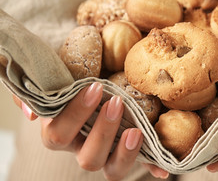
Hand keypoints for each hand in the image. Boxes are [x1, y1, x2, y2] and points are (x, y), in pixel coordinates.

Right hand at [13, 82, 145, 180]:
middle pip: (88, 158)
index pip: (58, 134)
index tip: (94, 88)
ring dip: (125, 154)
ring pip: (112, 169)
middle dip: (103, 132)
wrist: (97, 75)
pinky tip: (163, 169)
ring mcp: (107, 152)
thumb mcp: (55, 73)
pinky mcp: (128, 151)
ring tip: (137, 131)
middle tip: (117, 102)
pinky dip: (152, 167)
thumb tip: (30, 114)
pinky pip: (140, 165)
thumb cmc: (75, 74)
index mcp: (61, 131)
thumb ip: (36, 90)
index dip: (74, 115)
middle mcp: (83, 147)